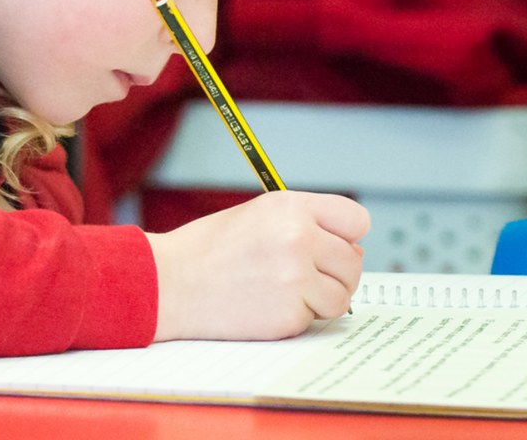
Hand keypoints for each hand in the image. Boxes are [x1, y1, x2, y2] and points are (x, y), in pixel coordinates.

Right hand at [146, 191, 368, 341]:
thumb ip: (306, 224)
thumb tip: (353, 250)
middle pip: (353, 262)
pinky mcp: (289, 314)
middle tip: (305, 277)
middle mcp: (299, 238)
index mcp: (292, 207)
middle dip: (335, 273)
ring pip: (342, 295)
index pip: (356, 220)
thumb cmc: (209, 250)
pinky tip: (267, 306)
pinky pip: (316, 319)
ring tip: (286, 292)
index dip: (346, 237)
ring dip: (321, 299)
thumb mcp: (259, 216)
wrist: (170, 283)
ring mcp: (296, 278)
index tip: (331, 247)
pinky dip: (298, 317)